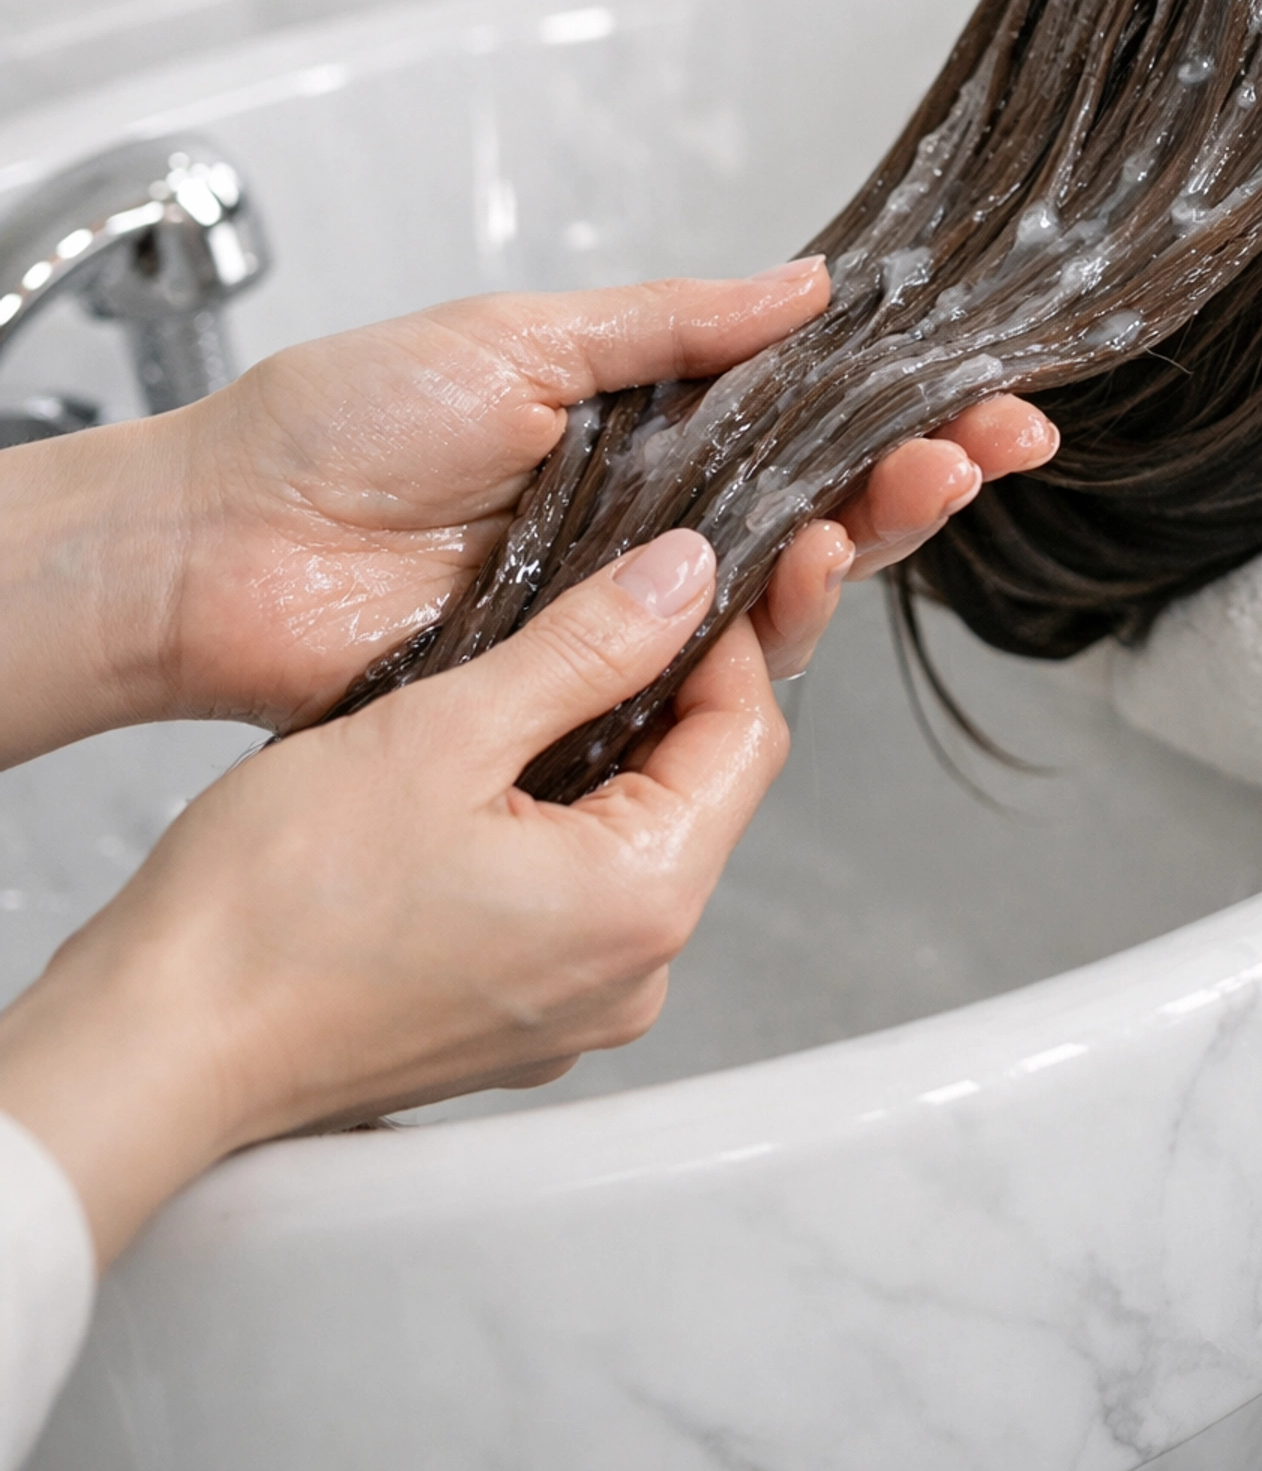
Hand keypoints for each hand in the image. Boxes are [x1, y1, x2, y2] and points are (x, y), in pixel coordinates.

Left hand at [0, 261, 1056, 762]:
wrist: (223, 542)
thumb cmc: (341, 421)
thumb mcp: (522, 337)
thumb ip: (672, 325)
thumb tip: (806, 286)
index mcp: (637, 420)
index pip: (800, 415)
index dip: (896, 407)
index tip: (988, 394)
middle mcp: (644, 516)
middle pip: (816, 508)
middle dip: (916, 476)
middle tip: (986, 444)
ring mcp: (618, 606)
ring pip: (776, 591)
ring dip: (862, 541)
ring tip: (913, 489)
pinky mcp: (585, 685)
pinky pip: (693, 672)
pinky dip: (760, 635)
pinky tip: (810, 584)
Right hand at [0, 529, 785, 1265]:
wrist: (160, 1039)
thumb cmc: (276, 907)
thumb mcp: (446, 730)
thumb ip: (586, 646)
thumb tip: (684, 579)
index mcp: (642, 902)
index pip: (750, 735)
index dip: (721, 636)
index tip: (671, 573)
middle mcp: (634, 975)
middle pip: (700, 790)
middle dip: (656, 692)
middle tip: (586, 610)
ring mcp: (575, 1009)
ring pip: (631, 839)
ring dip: (594, 755)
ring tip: (512, 686)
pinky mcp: (516, 1020)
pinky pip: (572, 897)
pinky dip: (547, 825)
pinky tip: (472, 779)